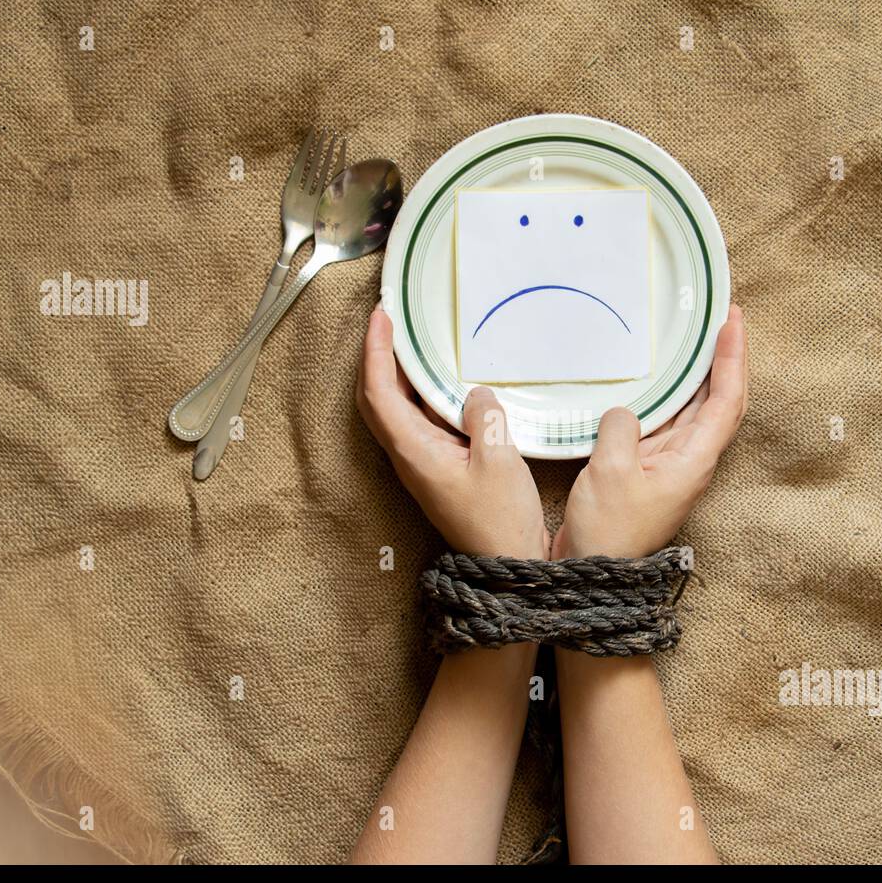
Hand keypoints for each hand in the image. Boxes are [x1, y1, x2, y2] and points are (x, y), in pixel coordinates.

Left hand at [357, 307, 549, 558]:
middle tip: (391, 322)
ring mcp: (421, 463)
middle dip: (378, 357)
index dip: (375, 352)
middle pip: (377, 399)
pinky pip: (420, 422)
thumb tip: (474, 394)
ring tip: (415, 341)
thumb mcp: (499, 460)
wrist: (506, 565)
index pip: (378, 393)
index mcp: (413, 452)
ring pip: (397, 410)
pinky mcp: (438, 468)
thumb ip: (483, 417)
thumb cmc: (500, 520)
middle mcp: (408, 456)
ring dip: (400, 374)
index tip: (381, 317)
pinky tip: (446, 382)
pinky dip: (423, 394)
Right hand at [552, 304, 746, 558]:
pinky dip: (669, 396)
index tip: (732, 320)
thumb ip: (622, 427)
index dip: (733, 358)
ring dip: (698, 374)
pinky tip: (655, 379)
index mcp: (694, 460)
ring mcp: (671, 465)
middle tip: (719, 317)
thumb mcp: (611, 470)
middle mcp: (691, 460)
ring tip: (694, 336)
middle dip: (724, 357)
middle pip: (720, 400)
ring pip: (694, 410)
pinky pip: (667, 424)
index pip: (728, 399)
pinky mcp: (648, 470)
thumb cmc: (609, 530)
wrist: (594, 574)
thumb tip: (624, 412)